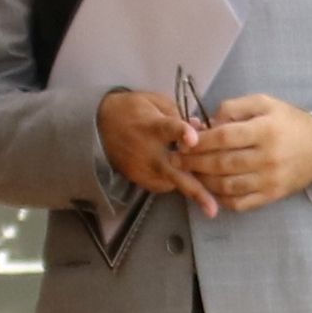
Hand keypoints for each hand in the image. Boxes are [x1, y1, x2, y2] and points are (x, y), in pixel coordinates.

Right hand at [100, 88, 216, 213]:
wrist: (99, 125)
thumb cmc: (133, 109)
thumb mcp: (156, 102)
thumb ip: (180, 115)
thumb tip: (202, 129)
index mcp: (152, 127)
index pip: (169, 129)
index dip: (182, 133)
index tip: (194, 141)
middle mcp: (148, 152)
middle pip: (173, 172)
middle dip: (195, 191)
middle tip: (212, 209)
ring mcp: (143, 170)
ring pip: (173, 183)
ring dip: (194, 187)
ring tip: (212, 196)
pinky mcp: (140, 180)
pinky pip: (166, 186)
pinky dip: (179, 182)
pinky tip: (189, 177)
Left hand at [187, 95, 311, 213]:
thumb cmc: (289, 123)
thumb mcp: (265, 103)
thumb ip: (234, 107)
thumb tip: (207, 123)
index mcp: (265, 130)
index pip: (224, 137)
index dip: (199, 141)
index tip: (183, 142)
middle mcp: (267, 157)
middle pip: (221, 163)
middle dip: (193, 162)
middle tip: (176, 160)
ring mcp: (270, 180)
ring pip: (227, 185)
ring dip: (203, 181)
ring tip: (190, 173)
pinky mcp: (271, 196)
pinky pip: (240, 202)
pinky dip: (220, 198)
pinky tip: (210, 189)